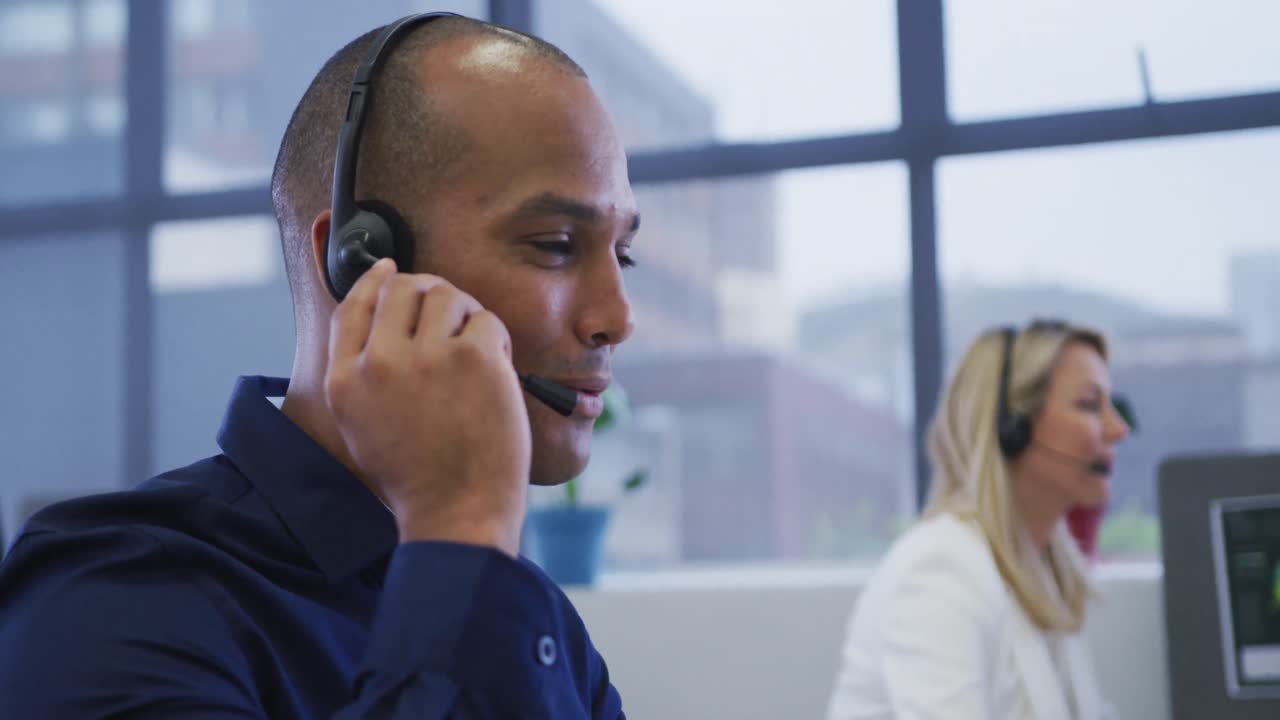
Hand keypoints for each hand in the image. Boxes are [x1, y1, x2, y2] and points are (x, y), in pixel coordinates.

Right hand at [324, 259, 531, 555]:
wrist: (457, 510)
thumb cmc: (416, 476)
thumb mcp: (361, 424)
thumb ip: (361, 369)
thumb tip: (377, 312)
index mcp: (346, 380)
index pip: (354, 304)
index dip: (374, 279)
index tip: (389, 269)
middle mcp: (380, 362)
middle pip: (402, 289)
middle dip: (429, 293)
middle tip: (451, 315)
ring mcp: (428, 357)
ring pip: (447, 296)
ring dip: (465, 314)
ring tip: (474, 349)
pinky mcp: (474, 358)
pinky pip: (486, 321)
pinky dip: (495, 340)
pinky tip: (494, 372)